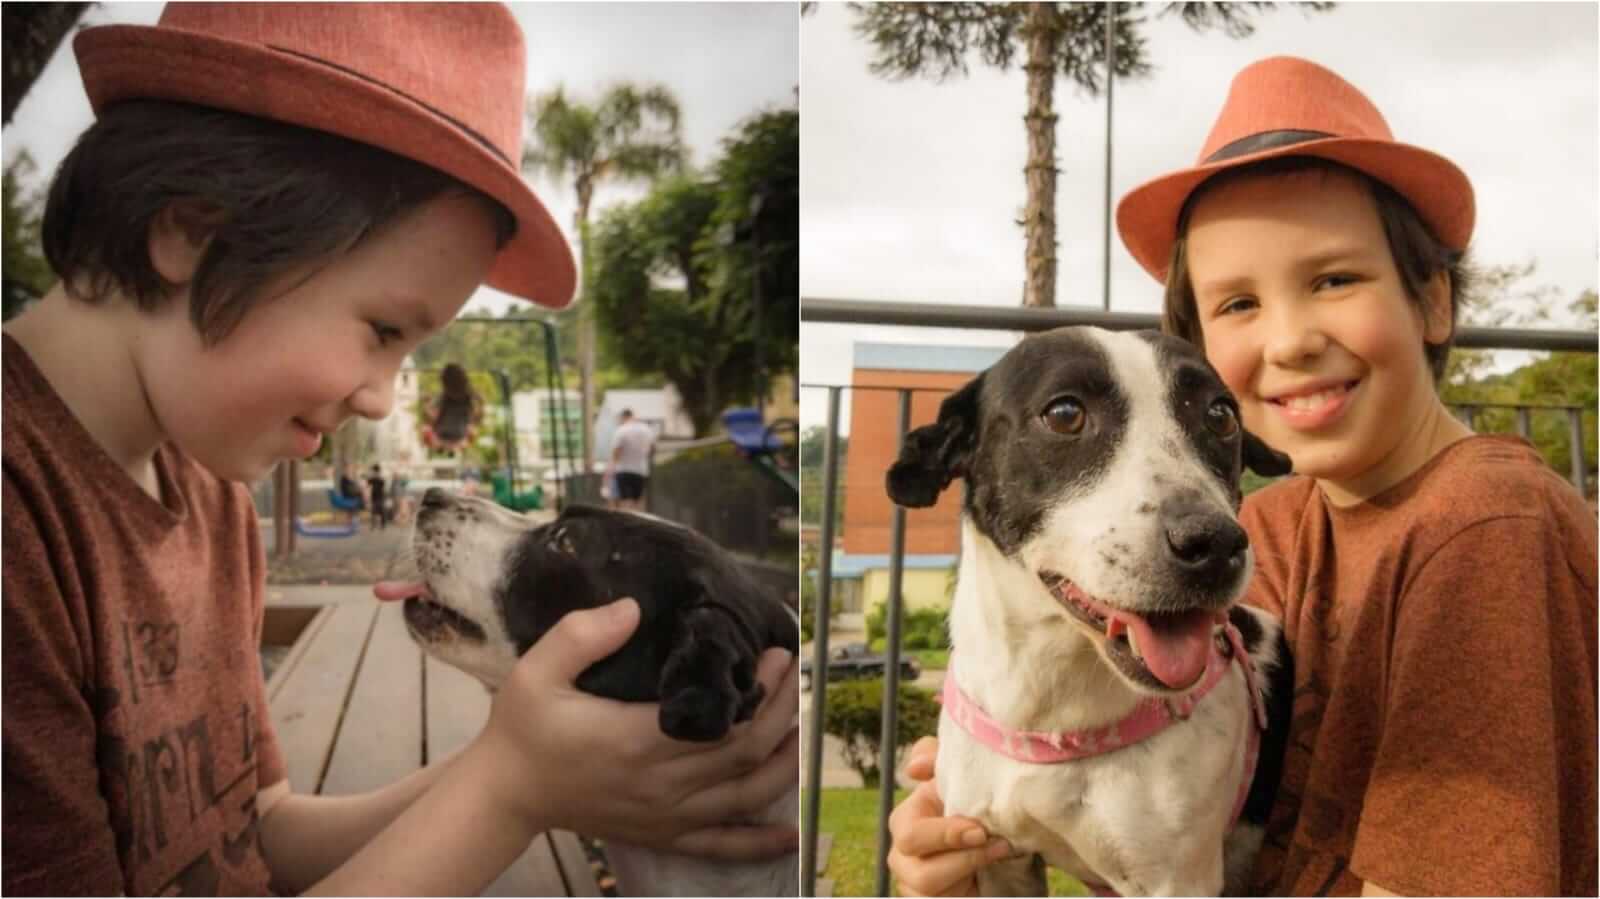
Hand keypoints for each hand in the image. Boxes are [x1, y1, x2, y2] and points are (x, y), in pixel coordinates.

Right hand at [473, 599, 799, 860]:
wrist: (506, 792)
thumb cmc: (523, 728)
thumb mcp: (536, 670)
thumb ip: (581, 635)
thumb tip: (631, 608)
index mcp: (635, 740)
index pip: (721, 720)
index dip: (761, 691)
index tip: (777, 656)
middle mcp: (659, 783)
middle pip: (745, 753)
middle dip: (781, 712)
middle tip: (793, 675)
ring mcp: (664, 815)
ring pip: (746, 795)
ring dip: (785, 763)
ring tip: (803, 728)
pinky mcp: (662, 834)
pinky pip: (721, 844)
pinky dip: (759, 842)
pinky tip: (791, 835)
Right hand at [887, 737, 1013, 896]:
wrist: (991, 842)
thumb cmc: (969, 806)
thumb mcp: (957, 777)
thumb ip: (934, 757)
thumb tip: (913, 767)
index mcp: (904, 822)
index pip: (910, 835)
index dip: (945, 835)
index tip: (980, 830)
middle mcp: (902, 857)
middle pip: (922, 874)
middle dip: (963, 861)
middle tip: (996, 846)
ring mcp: (913, 885)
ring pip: (933, 894)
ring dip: (971, 876)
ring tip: (998, 857)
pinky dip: (968, 893)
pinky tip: (987, 876)